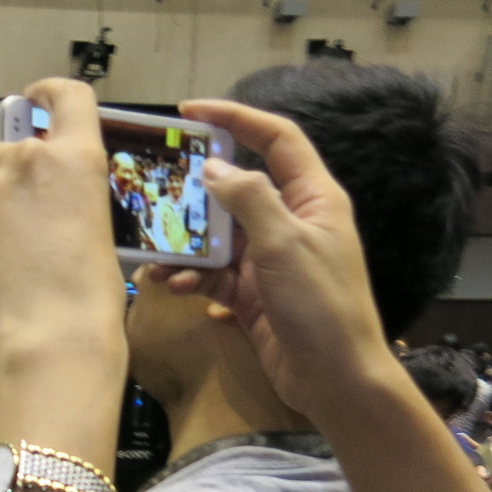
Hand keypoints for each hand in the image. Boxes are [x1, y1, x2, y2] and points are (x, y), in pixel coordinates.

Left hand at [0, 79, 126, 374]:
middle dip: (9, 171)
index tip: (36, 98)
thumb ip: (68, 198)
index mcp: (75, 158)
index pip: (65, 96)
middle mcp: (25, 163)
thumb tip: (48, 206)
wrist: (52, 340)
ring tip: (17, 257)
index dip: (49, 93)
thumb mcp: (98, 228)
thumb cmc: (91, 297)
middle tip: (29, 216)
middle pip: (5, 148)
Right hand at [141, 99, 395, 428]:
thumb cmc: (320, 305)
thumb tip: (212, 169)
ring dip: (186, 244)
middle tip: (156, 190)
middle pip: (237, 187)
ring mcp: (271, 258)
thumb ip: (248, 199)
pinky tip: (176, 287)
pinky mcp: (253, 293)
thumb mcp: (283, 244)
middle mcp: (291, 221)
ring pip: (218, 235)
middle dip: (196, 191)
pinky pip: (215, 273)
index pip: (276, 139)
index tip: (190, 112)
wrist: (335, 378)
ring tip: (157, 255)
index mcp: (312, 197)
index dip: (236, 118)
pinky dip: (193, 277)